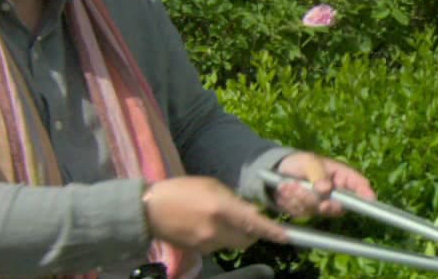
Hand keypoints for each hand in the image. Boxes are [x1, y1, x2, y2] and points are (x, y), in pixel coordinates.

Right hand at [142, 176, 287, 253]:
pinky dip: (221, 237)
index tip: (286, 236)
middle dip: (253, 232)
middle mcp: (216, 230)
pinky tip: (207, 224)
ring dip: (236, 233)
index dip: (272, 231)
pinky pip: (219, 246)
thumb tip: (252, 213)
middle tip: (248, 220)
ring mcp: (207, 243)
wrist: (150, 210)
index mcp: (221, 209)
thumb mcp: (210, 185)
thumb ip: (233, 200)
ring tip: (220, 217)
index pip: (254, 224)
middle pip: (248, 239)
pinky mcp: (200, 251)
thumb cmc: (181, 190)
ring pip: (234, 243)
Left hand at [273, 152, 374, 218]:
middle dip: (322, 203)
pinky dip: (292, 203)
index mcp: (342, 176)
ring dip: (300, 198)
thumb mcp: (309, 162)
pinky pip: (303, 213)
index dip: (366, 193)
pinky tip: (285, 190)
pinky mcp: (308, 211)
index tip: (369, 200)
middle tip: (313, 198)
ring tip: (289, 184)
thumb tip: (326, 189)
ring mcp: (323, 203)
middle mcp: (336, 193)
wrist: (279, 170)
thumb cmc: (300, 162)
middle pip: (339, 207)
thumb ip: (318, 174)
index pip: (359, 185)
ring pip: (317, 210)